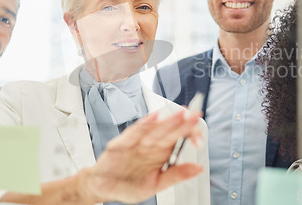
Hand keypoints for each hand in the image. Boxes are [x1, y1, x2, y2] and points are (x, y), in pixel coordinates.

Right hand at [78, 110, 203, 202]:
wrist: (101, 187)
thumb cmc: (128, 185)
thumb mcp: (156, 184)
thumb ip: (176, 175)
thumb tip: (199, 168)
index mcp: (161, 153)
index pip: (179, 139)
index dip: (190, 135)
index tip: (199, 139)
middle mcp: (152, 144)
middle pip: (170, 131)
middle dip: (183, 123)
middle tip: (195, 114)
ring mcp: (137, 142)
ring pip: (155, 129)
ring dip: (167, 121)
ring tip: (180, 114)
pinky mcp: (122, 142)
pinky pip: (134, 131)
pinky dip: (144, 125)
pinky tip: (155, 117)